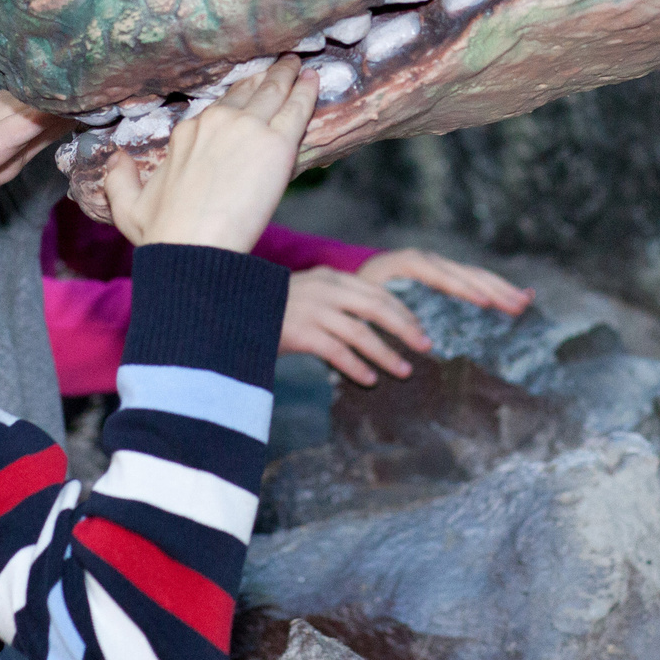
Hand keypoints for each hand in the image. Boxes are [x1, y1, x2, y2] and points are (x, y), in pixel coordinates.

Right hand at [100, 57, 317, 250]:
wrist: (191, 249)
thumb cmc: (163, 234)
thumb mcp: (127, 206)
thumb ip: (119, 179)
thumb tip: (115, 158)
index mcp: (187, 133)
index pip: (220, 108)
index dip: (237, 98)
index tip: (248, 89)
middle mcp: (216, 122)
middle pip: (247, 93)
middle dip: (264, 78)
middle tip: (280, 65)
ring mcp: (248, 128)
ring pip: (273, 92)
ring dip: (288, 75)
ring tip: (299, 64)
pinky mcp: (276, 143)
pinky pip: (296, 110)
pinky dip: (307, 92)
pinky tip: (314, 79)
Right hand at [282, 268, 432, 384]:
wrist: (233, 311)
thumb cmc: (275, 309)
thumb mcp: (310, 295)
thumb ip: (337, 303)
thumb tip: (371, 326)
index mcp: (331, 278)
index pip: (377, 292)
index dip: (403, 312)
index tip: (421, 330)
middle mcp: (325, 290)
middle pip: (377, 308)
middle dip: (405, 329)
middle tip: (425, 347)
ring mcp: (312, 310)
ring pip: (360, 333)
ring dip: (386, 354)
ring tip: (404, 371)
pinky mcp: (300, 332)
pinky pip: (337, 352)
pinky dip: (357, 367)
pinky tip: (370, 381)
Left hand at [355, 248, 532, 316]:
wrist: (354, 278)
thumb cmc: (360, 299)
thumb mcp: (368, 309)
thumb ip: (388, 320)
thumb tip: (413, 341)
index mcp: (407, 264)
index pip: (441, 276)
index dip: (464, 290)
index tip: (485, 304)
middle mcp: (427, 259)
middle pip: (466, 273)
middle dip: (494, 290)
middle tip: (520, 306)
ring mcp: (438, 264)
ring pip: (475, 275)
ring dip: (501, 288)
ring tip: (526, 301)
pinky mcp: (445, 273)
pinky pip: (473, 278)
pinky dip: (496, 287)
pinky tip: (518, 294)